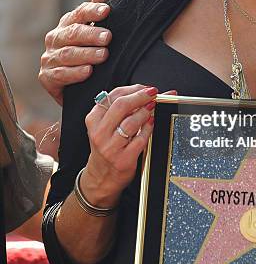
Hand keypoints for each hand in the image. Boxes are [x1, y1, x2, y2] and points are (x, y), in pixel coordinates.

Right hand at [39, 0, 111, 104]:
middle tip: (108, 37)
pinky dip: (75, 73)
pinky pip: (60, 74)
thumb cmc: (88, 56)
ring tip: (103, 55)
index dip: (92, 11)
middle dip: (91, 34)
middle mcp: (55, 39)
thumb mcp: (95, 35)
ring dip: (86, 54)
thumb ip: (97, 14)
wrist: (77, 89)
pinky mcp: (46, 77)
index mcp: (67, 24)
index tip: (107, 11)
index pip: (79, 14)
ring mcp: (49, 58)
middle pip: (73, 33)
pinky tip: (88, 72)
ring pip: (68, 54)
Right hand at [81, 85, 176, 206]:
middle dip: (141, 96)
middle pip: (122, 105)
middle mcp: (99, 133)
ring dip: (146, 112)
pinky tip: (152, 123)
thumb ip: (120, 108)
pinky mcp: (123, 159)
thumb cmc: (106, 146)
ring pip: (131, 122)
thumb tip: (145, 91)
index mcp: (94, 119)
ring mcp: (110, 147)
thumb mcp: (104, 125)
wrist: (101, 176)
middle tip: (153, 93)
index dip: (133, 88)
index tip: (145, 87)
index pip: (113, 95)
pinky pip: (140, 139)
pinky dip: (149, 128)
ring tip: (152, 108)